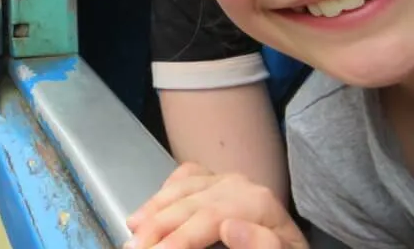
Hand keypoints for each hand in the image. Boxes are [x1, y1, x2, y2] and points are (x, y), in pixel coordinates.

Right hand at [125, 163, 307, 248]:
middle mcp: (239, 184)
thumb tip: (230, 226)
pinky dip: (166, 191)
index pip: (207, 218)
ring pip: (180, 188)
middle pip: (188, 203)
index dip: (177, 237)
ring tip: (132, 232)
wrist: (287, 247)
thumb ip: (264, 245)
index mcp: (258, 202)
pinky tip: (150, 209)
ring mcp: (226, 179)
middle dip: (155, 227)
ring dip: (152, 210)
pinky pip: (186, 176)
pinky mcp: (217, 181)